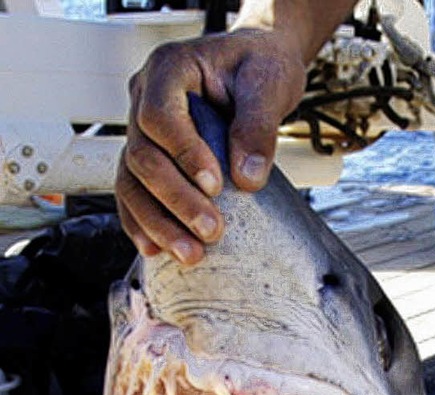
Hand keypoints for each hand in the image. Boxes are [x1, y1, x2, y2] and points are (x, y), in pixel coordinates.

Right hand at [116, 29, 306, 264]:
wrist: (256, 70)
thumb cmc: (259, 68)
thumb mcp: (268, 83)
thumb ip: (258, 125)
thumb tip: (247, 178)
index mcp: (170, 69)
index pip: (158, 115)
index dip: (183, 154)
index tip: (215, 185)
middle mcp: (146, 100)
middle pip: (143, 156)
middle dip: (175, 200)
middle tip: (211, 230)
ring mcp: (144, 133)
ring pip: (132, 182)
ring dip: (157, 223)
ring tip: (190, 253)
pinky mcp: (152, 160)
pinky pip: (135, 194)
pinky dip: (144, 224)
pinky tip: (159, 250)